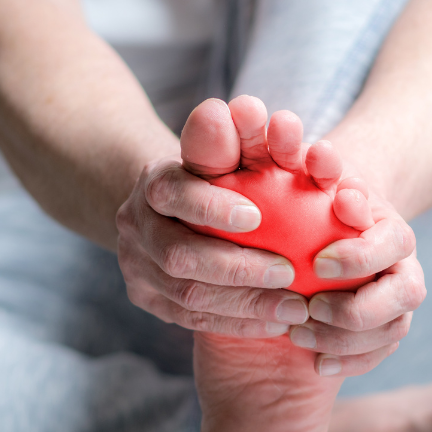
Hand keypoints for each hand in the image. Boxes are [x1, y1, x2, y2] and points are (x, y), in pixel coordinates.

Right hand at [116, 156, 312, 337]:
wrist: (170, 207)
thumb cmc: (215, 175)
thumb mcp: (221, 153)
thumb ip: (231, 140)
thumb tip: (234, 108)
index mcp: (154, 181)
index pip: (176, 194)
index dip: (213, 207)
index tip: (257, 217)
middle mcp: (136, 225)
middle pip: (180, 255)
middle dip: (238, 268)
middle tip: (289, 273)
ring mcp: (136, 266)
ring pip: (187, 295)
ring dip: (246, 304)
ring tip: (295, 308)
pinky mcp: (148, 299)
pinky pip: (192, 319)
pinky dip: (237, 323)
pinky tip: (276, 323)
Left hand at [291, 167, 426, 377]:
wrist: (333, 220)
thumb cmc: (319, 193)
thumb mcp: (316, 174)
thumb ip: (319, 165)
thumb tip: (321, 155)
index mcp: (394, 230)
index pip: (391, 245)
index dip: (359, 256)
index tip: (317, 262)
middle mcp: (406, 268)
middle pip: (406, 295)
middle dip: (357, 308)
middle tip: (309, 306)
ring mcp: (399, 303)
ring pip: (392, 331)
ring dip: (345, 340)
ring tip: (298, 334)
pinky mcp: (386, 331)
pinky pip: (379, 355)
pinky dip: (350, 363)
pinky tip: (315, 364)